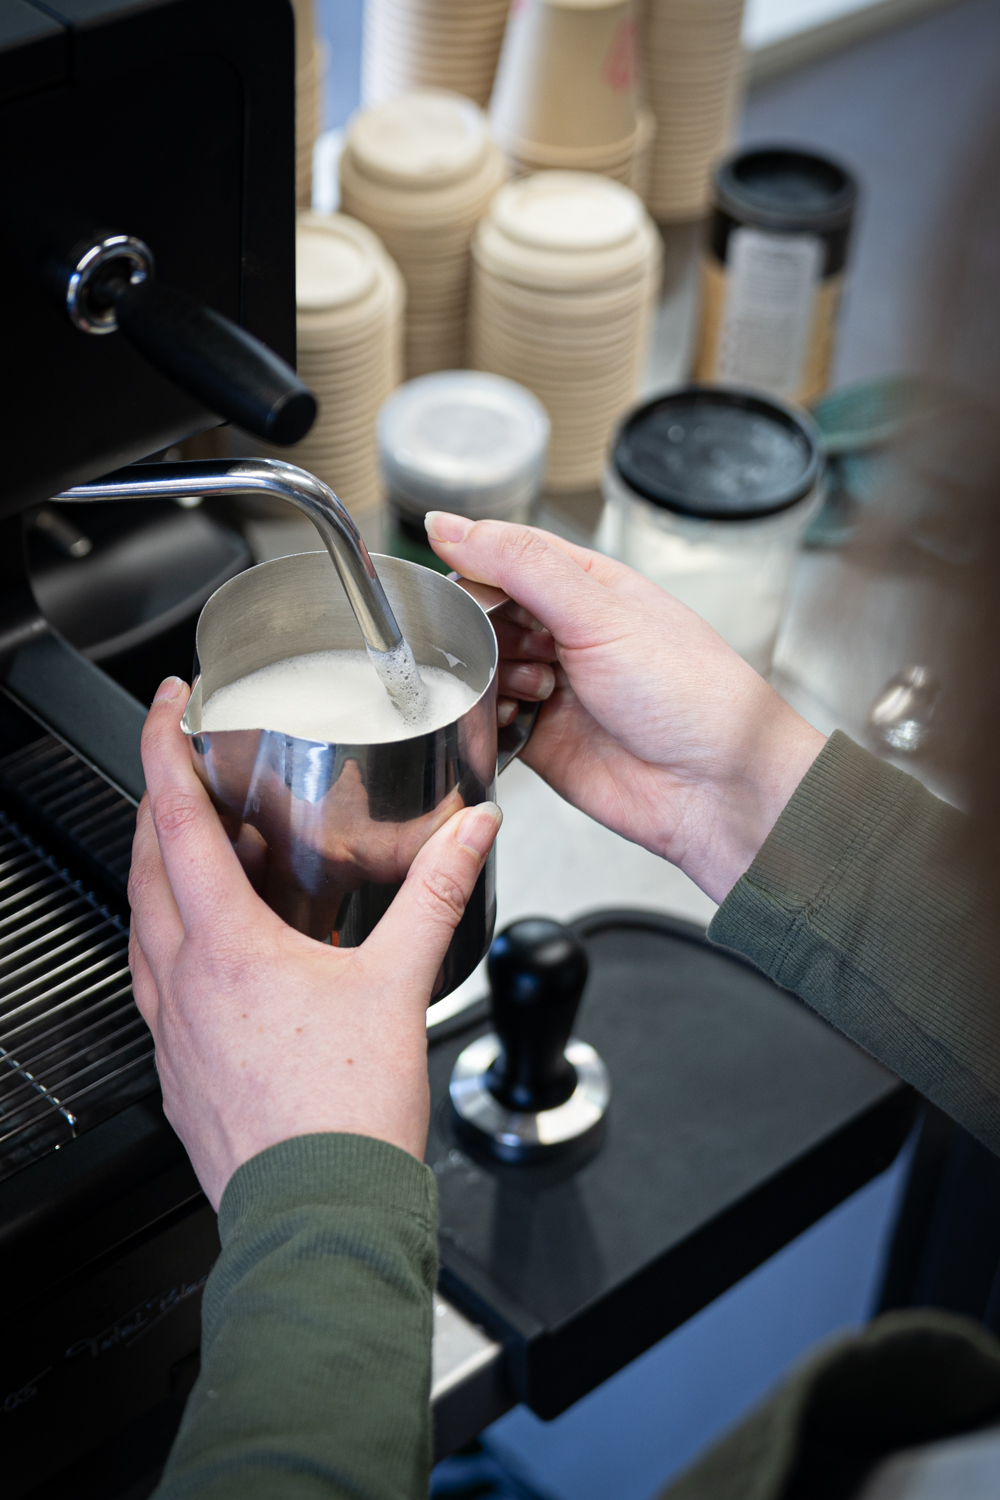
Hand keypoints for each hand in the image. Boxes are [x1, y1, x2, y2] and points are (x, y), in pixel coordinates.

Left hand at [128, 676, 501, 1208]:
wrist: (320, 1214)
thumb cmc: (345, 1114)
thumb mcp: (400, 984)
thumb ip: (435, 894)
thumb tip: (471, 833)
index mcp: (225, 948)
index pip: (175, 821)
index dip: (162, 749)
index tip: (164, 707)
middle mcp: (181, 983)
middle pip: (144, 865)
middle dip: (155, 802)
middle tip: (181, 769)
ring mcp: (171, 1030)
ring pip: (139, 925)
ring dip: (157, 872)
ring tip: (198, 852)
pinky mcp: (178, 1069)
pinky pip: (152, 982)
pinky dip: (169, 940)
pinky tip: (210, 954)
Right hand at [426, 513, 824, 902]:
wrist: (718, 788)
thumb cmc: (691, 693)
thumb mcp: (599, 610)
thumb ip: (520, 564)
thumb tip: (450, 524)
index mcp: (587, 586)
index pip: (505, 555)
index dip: (471, 565)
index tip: (448, 584)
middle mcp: (568, 634)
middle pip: (485, 614)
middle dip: (481, 629)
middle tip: (512, 645)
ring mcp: (553, 688)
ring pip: (482, 668)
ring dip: (492, 676)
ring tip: (537, 688)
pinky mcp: (541, 741)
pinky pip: (488, 722)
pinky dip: (489, 721)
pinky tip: (516, 720)